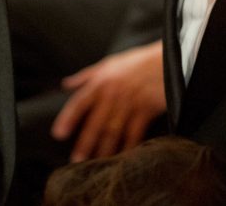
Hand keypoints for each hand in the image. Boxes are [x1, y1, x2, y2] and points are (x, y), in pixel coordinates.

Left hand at [51, 41, 165, 161]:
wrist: (166, 60)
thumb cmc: (136, 62)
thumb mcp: (109, 63)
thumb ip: (86, 76)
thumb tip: (66, 84)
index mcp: (101, 82)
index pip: (80, 102)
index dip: (68, 118)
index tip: (58, 134)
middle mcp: (113, 94)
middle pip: (96, 122)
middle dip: (85, 142)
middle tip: (75, 160)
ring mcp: (130, 103)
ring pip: (113, 131)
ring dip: (103, 149)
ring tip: (95, 165)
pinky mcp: (146, 110)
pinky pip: (134, 133)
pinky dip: (128, 147)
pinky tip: (122, 159)